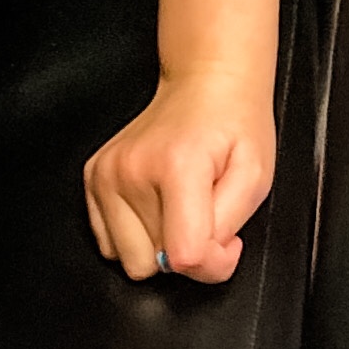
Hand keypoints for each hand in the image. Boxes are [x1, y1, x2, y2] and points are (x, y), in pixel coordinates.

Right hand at [83, 70, 272, 286]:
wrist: (205, 84)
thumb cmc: (233, 125)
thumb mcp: (256, 177)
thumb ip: (229, 228)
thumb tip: (200, 261)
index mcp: (177, 167)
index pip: (183, 256)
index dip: (213, 262)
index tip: (227, 241)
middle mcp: (131, 171)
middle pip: (151, 264)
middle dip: (184, 254)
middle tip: (205, 218)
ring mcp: (105, 174)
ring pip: (128, 260)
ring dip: (158, 245)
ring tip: (181, 209)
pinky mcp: (92, 179)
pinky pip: (109, 243)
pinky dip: (136, 236)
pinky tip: (159, 207)